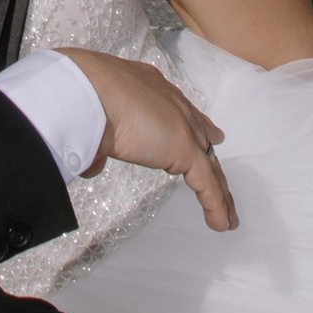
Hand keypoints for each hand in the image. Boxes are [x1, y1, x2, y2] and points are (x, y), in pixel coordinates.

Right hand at [60, 50, 236, 232]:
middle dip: (210, 148)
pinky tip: (221, 224)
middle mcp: (173, 105)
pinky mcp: (185, 149)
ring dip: (219, 191)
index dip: (194, 125)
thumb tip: (93, 164)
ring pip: (209, 164)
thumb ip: (100, 144)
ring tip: (228, 214)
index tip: (206, 134)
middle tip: (220, 151)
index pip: (180, 112)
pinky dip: (215, 205)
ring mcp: (182, 127)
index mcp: (153, 90)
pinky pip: (207, 184)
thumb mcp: (94, 122)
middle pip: (200, 134)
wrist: (89, 89)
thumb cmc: (83, 96)